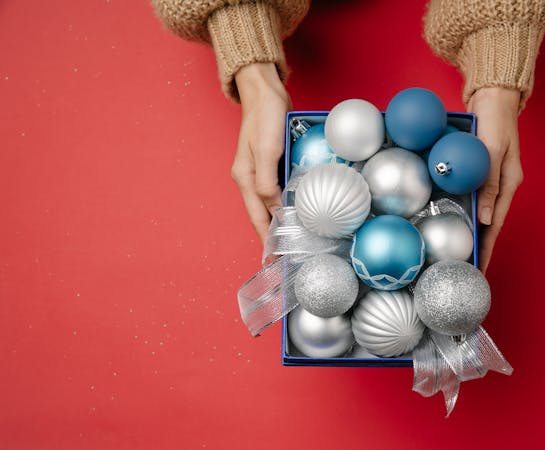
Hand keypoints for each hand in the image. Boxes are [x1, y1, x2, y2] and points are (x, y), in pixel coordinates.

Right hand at [232, 63, 290, 243]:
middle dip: (273, 238)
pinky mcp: (270, 163)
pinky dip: (287, 204)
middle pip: (262, 216)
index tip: (276, 261)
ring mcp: (259, 172)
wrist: (265, 91)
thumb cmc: (265, 116)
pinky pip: (278, 191)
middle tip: (289, 258)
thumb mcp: (266, 149)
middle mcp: (250, 179)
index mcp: (245, 179)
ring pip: (270, 205)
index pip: (257, 218)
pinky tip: (298, 210)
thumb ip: (268, 181)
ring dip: (281, 222)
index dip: (267, 241)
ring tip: (295, 241)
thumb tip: (276, 209)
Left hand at [467, 87, 522, 272]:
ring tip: (459, 252)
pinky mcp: (482, 171)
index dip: (487, 248)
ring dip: (472, 232)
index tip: (479, 269)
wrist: (493, 96)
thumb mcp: (491, 151)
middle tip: (465, 269)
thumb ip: (488, 184)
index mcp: (509, 183)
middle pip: (490, 223)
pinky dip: (466, 212)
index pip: (496, 224)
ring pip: (481, 212)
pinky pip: (473, 197)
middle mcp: (502, 185)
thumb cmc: (494, 120)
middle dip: (480, 247)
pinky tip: (455, 221)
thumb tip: (485, 218)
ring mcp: (492, 179)